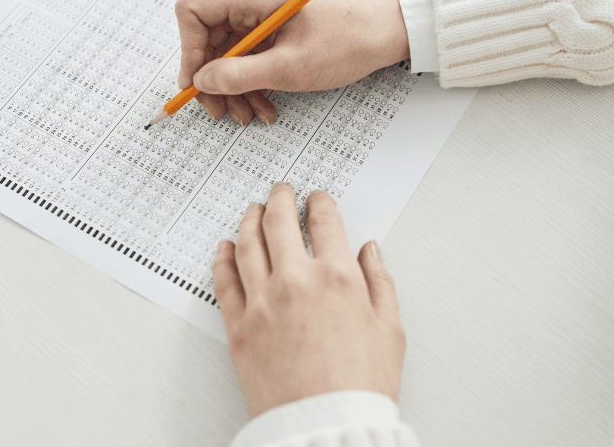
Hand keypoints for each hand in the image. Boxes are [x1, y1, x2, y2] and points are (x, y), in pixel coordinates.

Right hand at [175, 0, 410, 124]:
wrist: (387, 35)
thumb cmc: (348, 40)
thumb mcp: (290, 66)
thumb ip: (241, 74)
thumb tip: (202, 82)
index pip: (193, 13)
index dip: (188, 50)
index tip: (196, 84)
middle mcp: (252, 4)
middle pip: (208, 40)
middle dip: (212, 80)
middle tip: (221, 112)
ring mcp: (263, 20)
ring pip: (228, 56)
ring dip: (233, 89)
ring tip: (248, 116)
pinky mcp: (276, 36)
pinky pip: (250, 61)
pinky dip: (252, 86)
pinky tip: (265, 108)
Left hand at [213, 182, 404, 416]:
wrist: (325, 428)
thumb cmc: (360, 387)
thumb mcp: (390, 330)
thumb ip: (380, 283)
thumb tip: (370, 252)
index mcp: (338, 278)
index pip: (325, 222)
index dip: (320, 203)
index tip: (318, 199)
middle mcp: (296, 282)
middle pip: (279, 222)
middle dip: (280, 199)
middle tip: (281, 191)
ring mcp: (262, 303)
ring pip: (247, 245)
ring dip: (249, 220)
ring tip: (252, 210)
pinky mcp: (239, 328)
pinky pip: (224, 281)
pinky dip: (222, 258)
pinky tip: (225, 248)